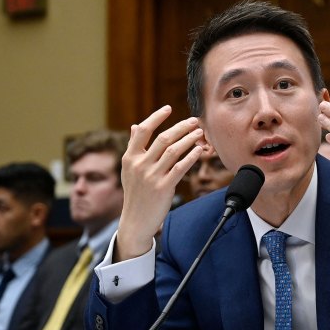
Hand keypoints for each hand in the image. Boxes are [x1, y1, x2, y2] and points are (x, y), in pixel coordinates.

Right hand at [115, 106, 205, 260]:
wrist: (136, 221)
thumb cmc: (136, 193)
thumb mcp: (129, 170)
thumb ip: (134, 147)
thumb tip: (136, 125)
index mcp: (130, 158)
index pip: (142, 131)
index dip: (156, 117)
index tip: (169, 108)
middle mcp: (139, 165)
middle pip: (163, 138)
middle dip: (181, 127)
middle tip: (194, 121)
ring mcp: (151, 176)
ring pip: (174, 151)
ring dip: (189, 139)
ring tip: (200, 133)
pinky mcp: (164, 188)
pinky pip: (181, 167)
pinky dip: (191, 157)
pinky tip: (199, 150)